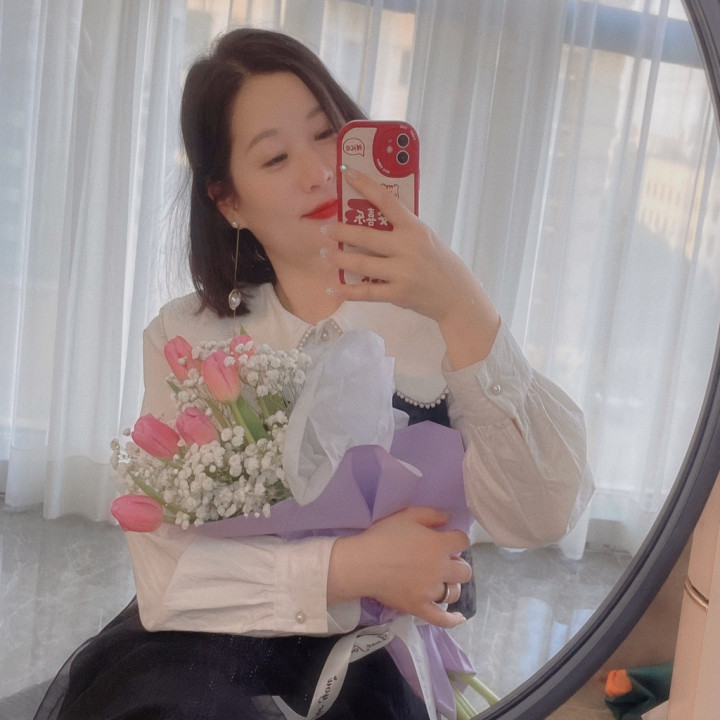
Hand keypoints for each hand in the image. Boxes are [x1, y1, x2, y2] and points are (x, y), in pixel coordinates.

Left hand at [321, 167, 499, 367]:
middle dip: (341, 231)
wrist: (456, 296)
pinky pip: (367, 292)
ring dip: (339, 258)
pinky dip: (348, 291)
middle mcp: (407, 248)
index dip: (366, 185)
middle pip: (366, 236)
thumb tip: (371, 216)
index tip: (347, 173)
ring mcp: (401, 272)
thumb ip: (402, 230)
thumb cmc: (439, 263)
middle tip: (324, 228)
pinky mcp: (397, 294)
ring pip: (362, 263)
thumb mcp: (426, 239)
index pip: (387, 201)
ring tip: (325, 254)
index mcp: (414, 229)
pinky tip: (333, 289)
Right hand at [327, 506, 472, 627]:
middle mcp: (439, 569)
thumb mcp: (406, 516)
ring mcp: (431, 591)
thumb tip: (449, 518)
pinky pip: (442, 619)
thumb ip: (431, 515)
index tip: (447, 540)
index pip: (462, 542)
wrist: (362, 564)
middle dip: (457, 564)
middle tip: (441, 562)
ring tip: (439, 581)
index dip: (457, 539)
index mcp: (438, 545)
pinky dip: (452, 620)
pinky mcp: (419, 608)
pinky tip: (458, 618)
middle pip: (464, 570)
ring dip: (450, 585)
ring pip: (454, 592)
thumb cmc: (383, 537)